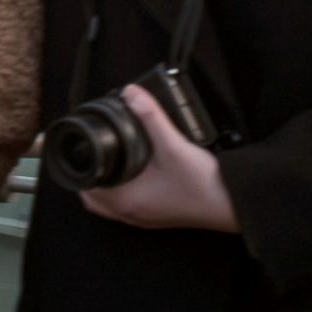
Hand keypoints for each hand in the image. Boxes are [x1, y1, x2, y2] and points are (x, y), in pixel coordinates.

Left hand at [79, 85, 239, 232]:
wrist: (232, 205)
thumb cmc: (202, 183)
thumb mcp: (173, 144)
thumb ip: (150, 116)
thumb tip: (131, 93)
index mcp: (126, 201)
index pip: (86, 186)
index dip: (79, 166)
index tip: (80, 146)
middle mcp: (131, 214)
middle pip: (94, 199)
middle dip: (88, 176)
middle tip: (89, 151)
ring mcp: (145, 218)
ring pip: (111, 204)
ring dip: (104, 185)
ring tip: (108, 160)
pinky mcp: (158, 216)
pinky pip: (128, 205)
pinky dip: (122, 191)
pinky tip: (134, 173)